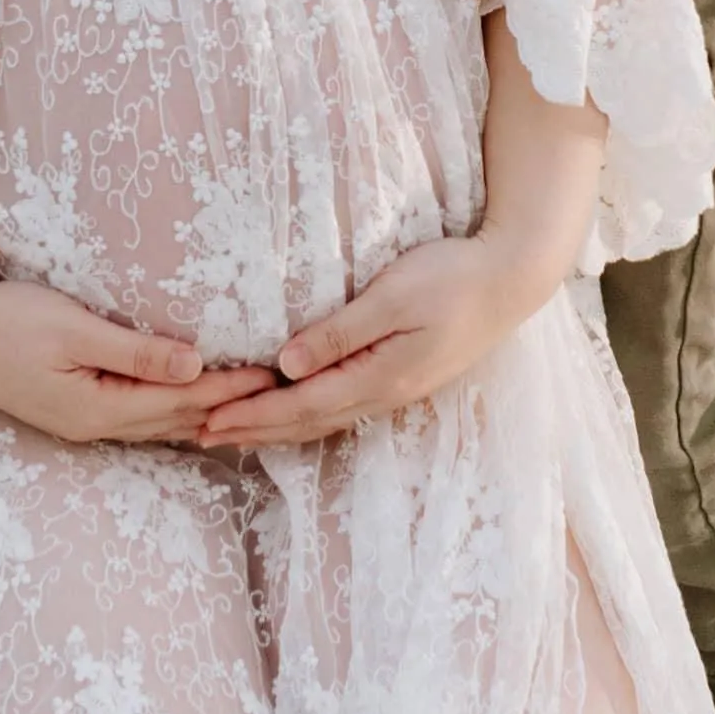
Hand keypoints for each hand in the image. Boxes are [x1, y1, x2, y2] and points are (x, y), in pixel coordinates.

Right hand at [0, 276, 267, 445]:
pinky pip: (140, 418)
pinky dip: (173, 411)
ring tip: (250, 403)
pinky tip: (191, 407)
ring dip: (205, 413)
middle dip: (230, 404)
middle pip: (179, 419)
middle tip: (280, 390)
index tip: (274, 372)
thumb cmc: (6, 320)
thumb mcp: (73, 328)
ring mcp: (83, 423)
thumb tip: (195, 363)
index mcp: (100, 407)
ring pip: (161, 424)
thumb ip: (135, 351)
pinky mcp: (74, 410)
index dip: (232, 385)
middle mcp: (96, 425)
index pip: (184, 398)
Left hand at [194, 231, 551, 446]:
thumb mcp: (393, 296)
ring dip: (277, 428)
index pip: (300, 404)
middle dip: (254, 430)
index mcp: (379, 376)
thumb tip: (287, 363)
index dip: (253, 415)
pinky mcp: (404, 375)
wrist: (512, 279)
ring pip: (325, 419)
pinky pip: (343, 406)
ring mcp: (397, 388)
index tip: (209, 421)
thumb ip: (340, 332)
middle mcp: (386, 392)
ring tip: (237, 433)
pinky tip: (295, 411)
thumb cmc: (452, 277)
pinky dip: (307, 414)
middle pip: (307, 421)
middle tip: (202, 436)